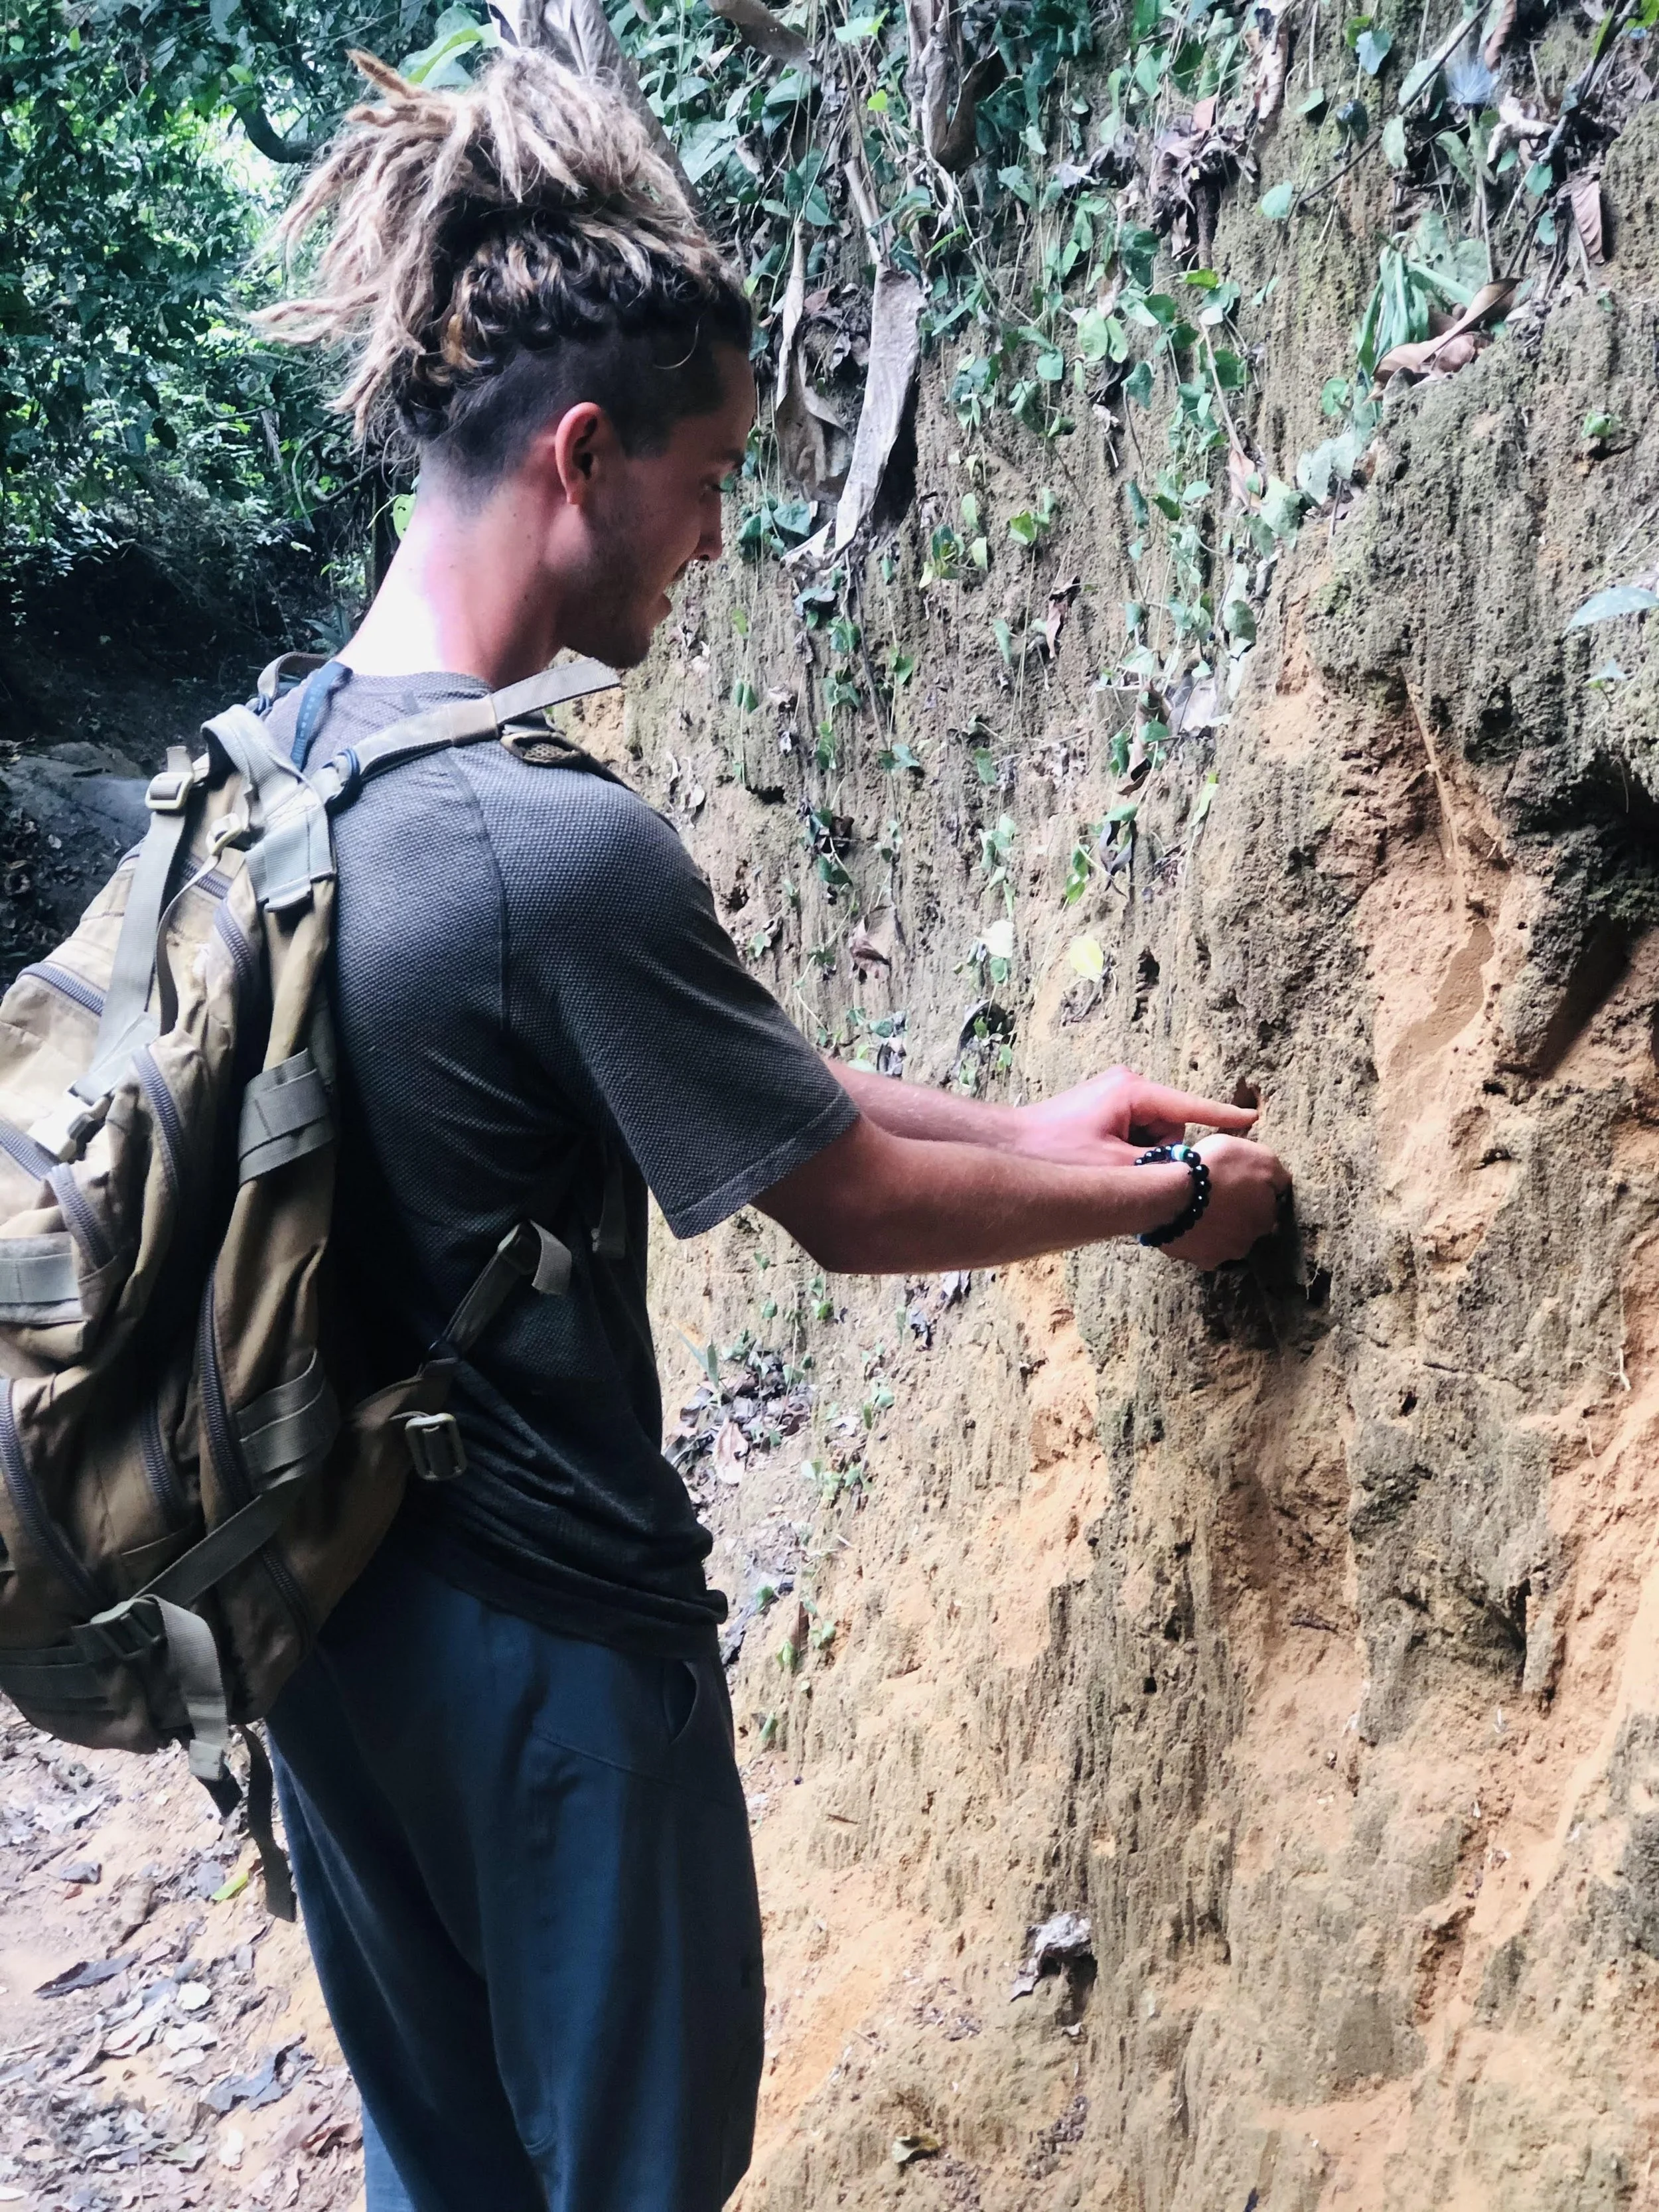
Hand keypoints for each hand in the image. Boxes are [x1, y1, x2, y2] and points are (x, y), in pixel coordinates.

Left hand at [1015, 1063, 1258, 1168]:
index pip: (1191, 1106)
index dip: (1223, 1117)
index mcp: (1133, 1091)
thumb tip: (1191, 1179)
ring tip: (1107, 1168)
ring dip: (1141, 1159)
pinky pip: (1135, 1138)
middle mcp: (1128, 1087)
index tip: (1254, 1120)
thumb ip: (1158, 1172)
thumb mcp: (1113, 1168)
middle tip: (1129, 1172)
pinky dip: (1128, 1156)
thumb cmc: (1054, 1152)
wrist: (1007, 1146)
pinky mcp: (1106, 1113)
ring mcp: (1116, 1098)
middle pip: (1172, 1127)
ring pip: (1155, 1137)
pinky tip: (1102, 1166)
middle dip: (1161, 1155)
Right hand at [1161, 1134, 1291, 1268]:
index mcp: (1267, 1215)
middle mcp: (1250, 1241)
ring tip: (1200, 1210)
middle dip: (1238, 1213)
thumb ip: (1275, 1171)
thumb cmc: (1216, 1168)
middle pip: (1247, 1225)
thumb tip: (1283, 1183)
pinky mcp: (1200, 1260)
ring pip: (1226, 1240)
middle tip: (1218, 1195)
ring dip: (1218, 1228)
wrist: (1172, 1195)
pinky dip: (1198, 1238)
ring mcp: (1224, 1255)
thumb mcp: (1256, 1155)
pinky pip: (1202, 1249)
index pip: (1268, 1204)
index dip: (1253, 1190)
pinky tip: (1188, 1225)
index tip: (1237, 1180)